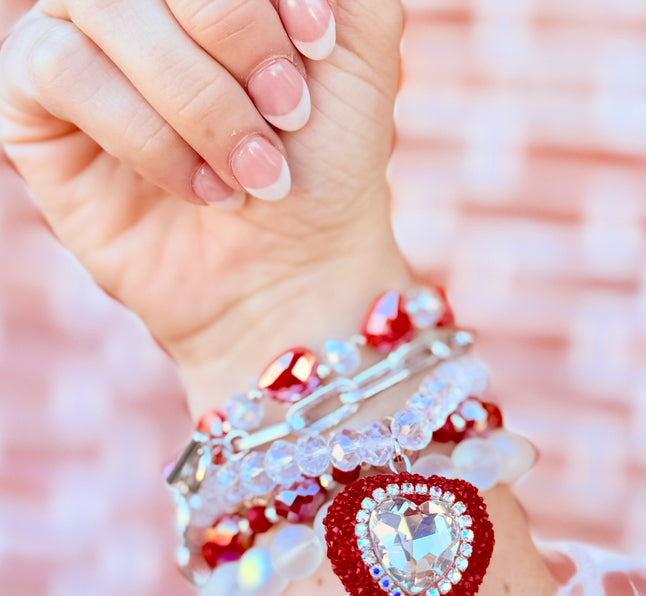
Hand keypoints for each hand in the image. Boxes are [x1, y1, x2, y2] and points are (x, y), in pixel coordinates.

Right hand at [0, 0, 410, 409]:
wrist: (294, 269)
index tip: (321, 45)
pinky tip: (201, 187)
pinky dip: (147, 135)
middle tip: (289, 111)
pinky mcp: (34, 101)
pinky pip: (63, 69)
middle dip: (235, 32)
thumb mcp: (360, 37)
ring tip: (256, 170)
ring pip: (105, 4)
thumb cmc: (326, 158)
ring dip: (199, 97)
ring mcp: (78, 34)